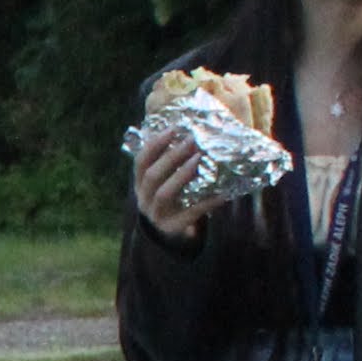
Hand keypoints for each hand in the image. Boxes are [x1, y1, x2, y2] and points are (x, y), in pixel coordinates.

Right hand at [129, 123, 206, 243]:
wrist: (172, 231)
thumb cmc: (174, 197)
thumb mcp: (166, 180)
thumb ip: (171, 161)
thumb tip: (191, 129)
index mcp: (140, 184)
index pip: (141, 161)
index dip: (154, 145)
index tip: (173, 129)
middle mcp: (143, 198)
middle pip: (152, 176)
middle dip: (172, 156)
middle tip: (192, 140)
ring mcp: (156, 214)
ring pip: (164, 193)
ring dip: (181, 175)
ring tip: (199, 159)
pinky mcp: (172, 227)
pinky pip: (189, 214)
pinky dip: (206, 203)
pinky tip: (221, 194)